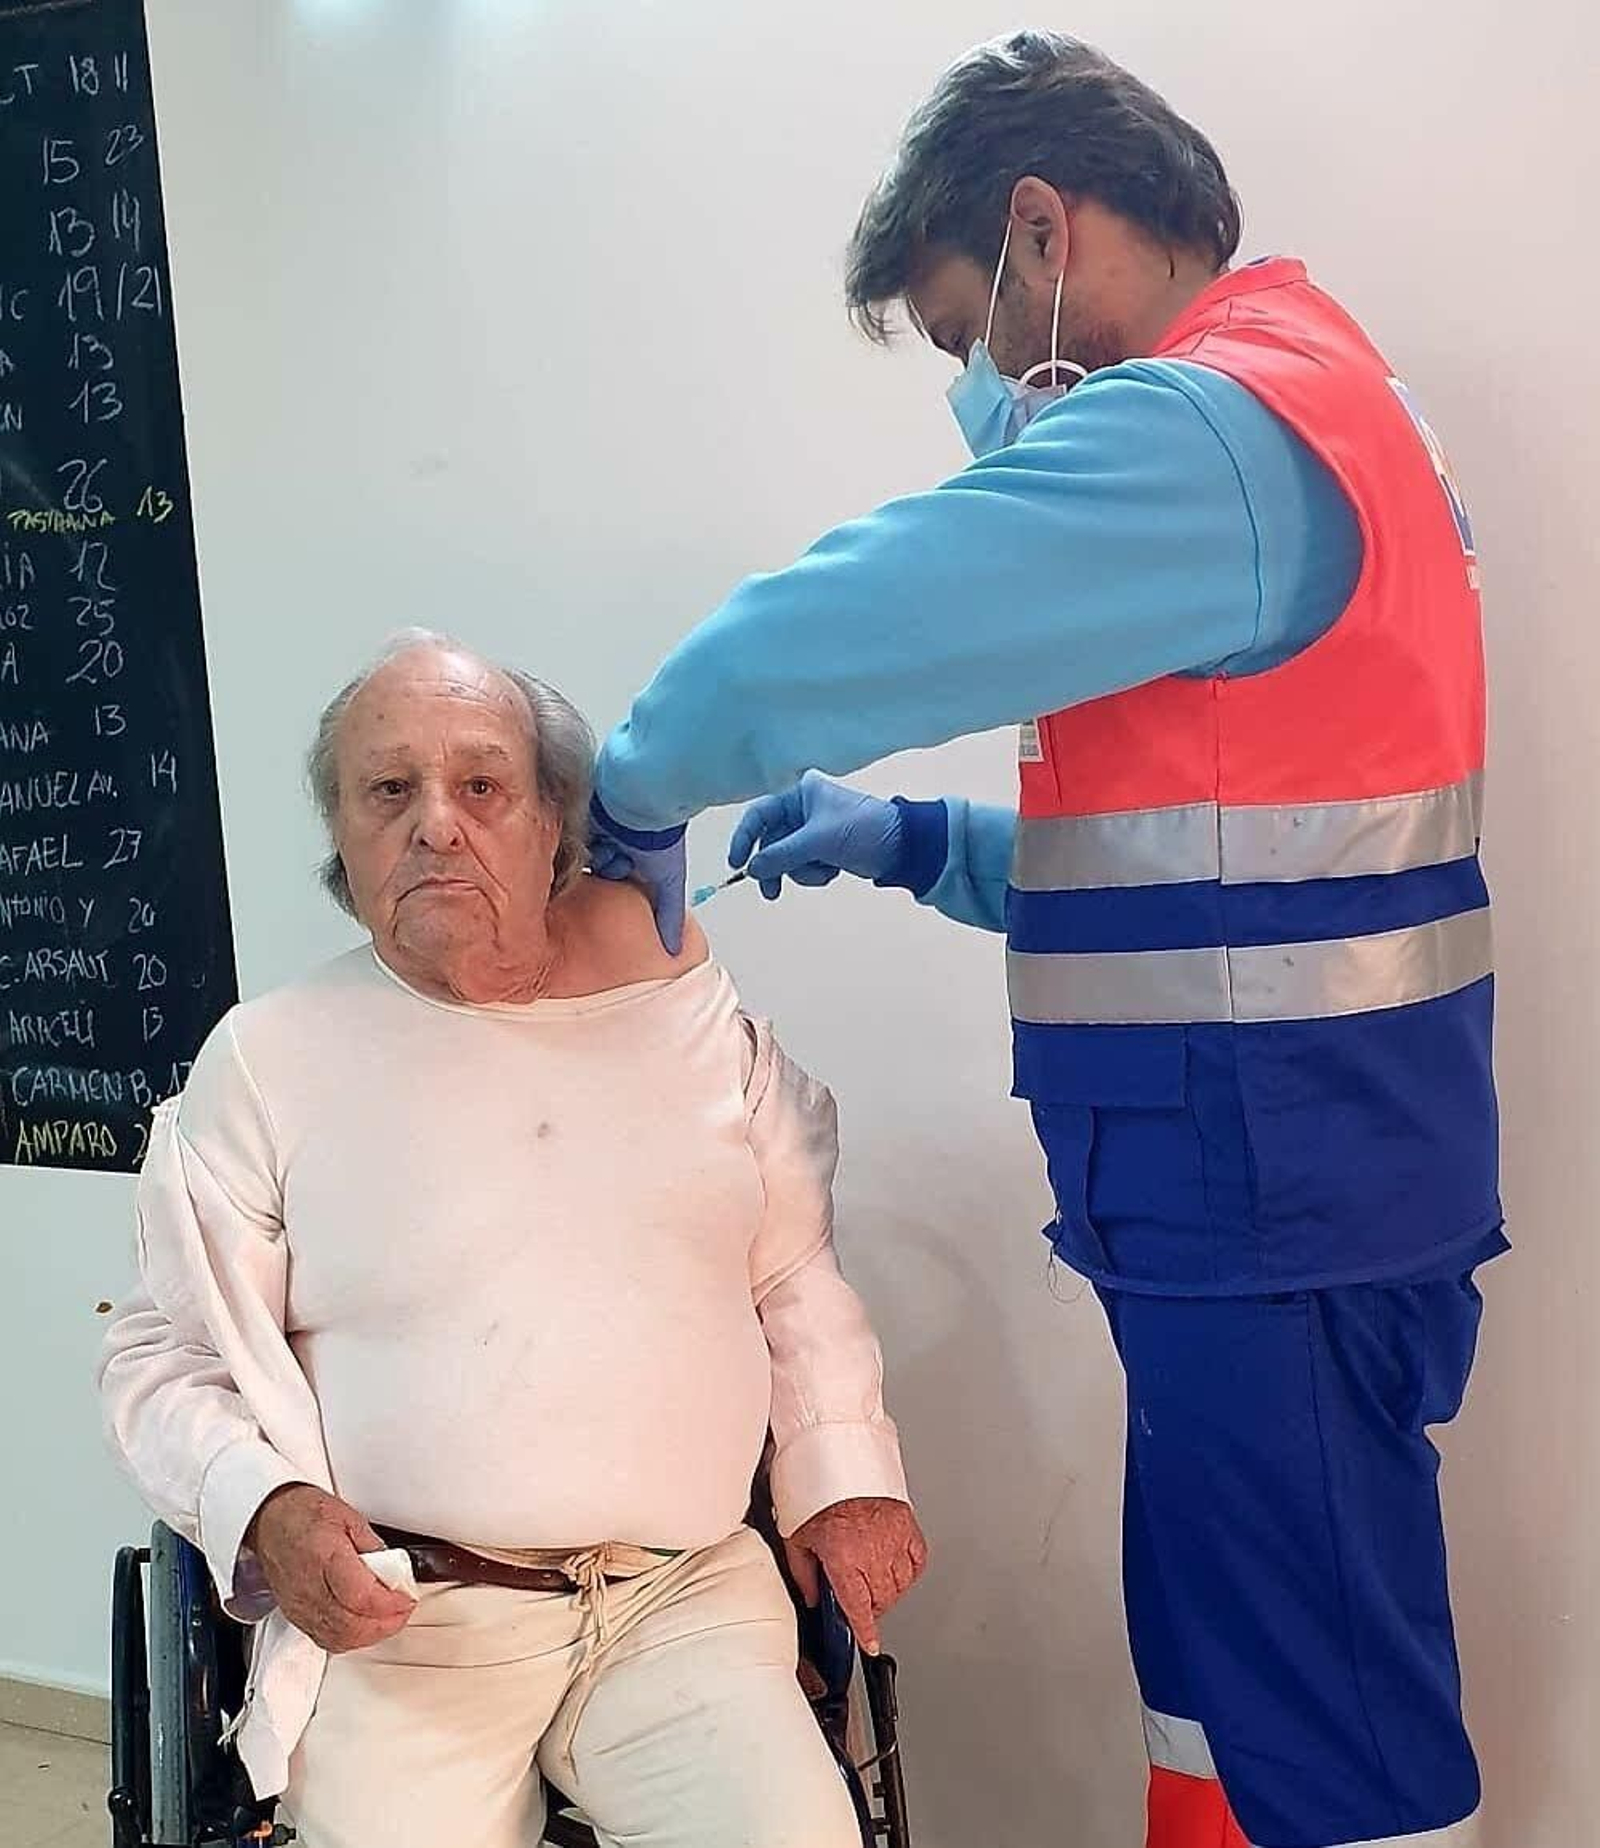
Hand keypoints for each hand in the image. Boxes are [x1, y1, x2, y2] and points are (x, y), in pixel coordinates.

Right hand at [246, 1484, 414, 1653]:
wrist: (268, 1521)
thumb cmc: (303, 1514)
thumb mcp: (348, 1516)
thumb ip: (373, 1546)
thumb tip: (393, 1571)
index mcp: (325, 1557)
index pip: (361, 1596)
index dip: (389, 1602)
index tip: (406, 1597)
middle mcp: (310, 1588)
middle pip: (351, 1625)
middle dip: (386, 1623)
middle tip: (403, 1609)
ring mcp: (300, 1607)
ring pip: (340, 1639)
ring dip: (371, 1635)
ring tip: (389, 1618)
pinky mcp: (296, 1617)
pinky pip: (327, 1640)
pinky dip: (352, 1639)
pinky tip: (365, 1626)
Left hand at [588, 795, 686, 953]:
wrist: (645, 798)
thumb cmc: (661, 835)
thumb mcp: (667, 881)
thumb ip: (669, 915)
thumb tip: (673, 948)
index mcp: (631, 853)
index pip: (612, 875)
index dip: (614, 879)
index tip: (620, 873)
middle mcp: (612, 839)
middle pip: (593, 865)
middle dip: (602, 865)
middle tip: (616, 855)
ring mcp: (594, 826)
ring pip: (579, 852)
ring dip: (592, 851)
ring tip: (609, 841)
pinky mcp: (577, 814)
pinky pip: (567, 832)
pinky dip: (577, 835)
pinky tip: (591, 831)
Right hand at [728, 772, 903, 899]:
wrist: (903, 847)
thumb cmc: (863, 830)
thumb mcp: (818, 841)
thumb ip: (782, 854)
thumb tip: (752, 868)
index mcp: (800, 793)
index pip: (760, 814)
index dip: (745, 838)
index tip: (738, 863)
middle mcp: (803, 809)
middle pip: (771, 841)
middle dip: (776, 866)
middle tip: (772, 892)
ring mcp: (813, 831)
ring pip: (786, 858)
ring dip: (801, 871)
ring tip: (824, 872)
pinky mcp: (824, 850)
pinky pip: (803, 866)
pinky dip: (814, 873)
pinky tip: (834, 871)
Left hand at [783, 1496, 927, 1655]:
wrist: (839, 1456)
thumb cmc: (818, 1492)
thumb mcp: (796, 1535)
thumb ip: (803, 1573)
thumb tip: (813, 1596)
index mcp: (843, 1557)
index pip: (858, 1607)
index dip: (865, 1631)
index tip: (870, 1644)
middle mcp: (872, 1552)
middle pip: (881, 1599)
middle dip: (869, 1607)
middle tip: (858, 1599)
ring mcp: (894, 1539)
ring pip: (900, 1585)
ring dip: (887, 1591)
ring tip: (872, 1580)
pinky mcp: (908, 1526)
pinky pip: (917, 1562)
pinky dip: (908, 1571)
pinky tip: (894, 1567)